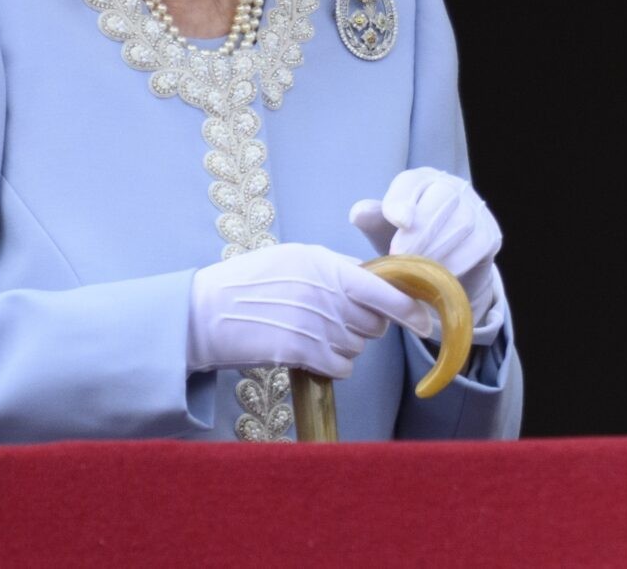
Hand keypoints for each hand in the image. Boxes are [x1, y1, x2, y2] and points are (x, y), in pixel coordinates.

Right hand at [188, 242, 430, 378]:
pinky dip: (333, 365)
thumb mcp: (292, 259)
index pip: (384, 287)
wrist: (201, 314)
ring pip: (358, 346)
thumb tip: (373, 279)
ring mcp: (311, 322)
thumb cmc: (247, 284)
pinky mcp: (298, 351)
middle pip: (374, 321)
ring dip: (345, 346)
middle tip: (338, 323)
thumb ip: (334, 268)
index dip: (410, 308)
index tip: (425, 321)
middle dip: (367, 326)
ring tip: (314, 334)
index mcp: (323, 263)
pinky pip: (340, 366)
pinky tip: (312, 354)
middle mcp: (323, 291)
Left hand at [349, 168, 505, 341]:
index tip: (398, 221)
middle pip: (443, 198)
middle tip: (401, 259)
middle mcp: (453, 187)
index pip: (412, 182)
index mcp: (421, 180)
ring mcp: (476, 209)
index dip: (403, 200)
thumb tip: (359, 212)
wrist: (442, 265)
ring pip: (463, 223)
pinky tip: (441, 276)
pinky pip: (478, 246)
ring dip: (438, 250)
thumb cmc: (406, 241)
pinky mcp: (491, 234)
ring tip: (417, 272)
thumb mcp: (383, 230)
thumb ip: (370, 219)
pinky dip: (458, 262)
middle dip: (420, 232)